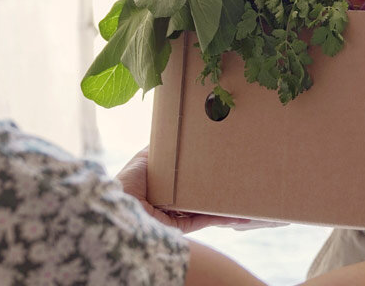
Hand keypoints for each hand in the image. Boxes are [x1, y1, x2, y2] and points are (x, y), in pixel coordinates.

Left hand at [116, 147, 285, 233]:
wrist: (119, 210)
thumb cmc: (127, 183)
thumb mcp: (143, 159)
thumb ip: (158, 150)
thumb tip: (170, 135)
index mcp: (161, 186)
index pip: (186, 179)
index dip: (201, 171)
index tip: (219, 162)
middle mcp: (169, 202)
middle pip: (198, 193)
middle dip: (217, 187)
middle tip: (237, 177)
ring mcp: (176, 216)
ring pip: (206, 208)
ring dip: (226, 205)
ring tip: (245, 198)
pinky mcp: (181, 228)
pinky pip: (206, 221)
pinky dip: (224, 219)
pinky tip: (240, 214)